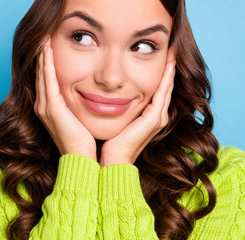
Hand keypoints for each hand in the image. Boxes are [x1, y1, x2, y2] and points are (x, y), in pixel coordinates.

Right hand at [34, 38, 96, 159]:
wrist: (81, 158)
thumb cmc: (84, 140)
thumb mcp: (79, 117)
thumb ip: (77, 104)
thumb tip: (88, 92)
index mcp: (50, 107)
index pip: (47, 79)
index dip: (48, 62)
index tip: (51, 45)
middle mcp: (43, 105)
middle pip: (42, 74)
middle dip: (44, 55)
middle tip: (46, 36)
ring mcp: (45, 107)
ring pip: (43, 74)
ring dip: (43, 55)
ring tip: (45, 38)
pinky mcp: (51, 108)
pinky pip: (48, 80)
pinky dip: (47, 64)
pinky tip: (47, 50)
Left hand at [99, 47, 175, 166]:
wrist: (111, 160)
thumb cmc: (108, 141)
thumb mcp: (113, 118)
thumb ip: (115, 106)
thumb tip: (104, 91)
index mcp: (147, 116)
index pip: (156, 89)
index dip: (159, 73)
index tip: (156, 55)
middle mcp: (156, 116)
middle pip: (164, 86)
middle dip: (167, 68)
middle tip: (170, 48)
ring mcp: (157, 118)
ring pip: (166, 87)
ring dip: (170, 70)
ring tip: (173, 51)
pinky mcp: (154, 119)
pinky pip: (162, 93)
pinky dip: (166, 78)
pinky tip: (169, 64)